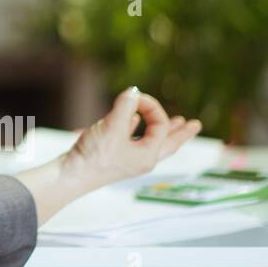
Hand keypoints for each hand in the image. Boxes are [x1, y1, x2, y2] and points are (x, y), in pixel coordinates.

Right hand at [62, 87, 201, 192]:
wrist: (72, 175)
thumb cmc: (94, 156)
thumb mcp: (111, 127)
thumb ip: (124, 107)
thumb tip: (133, 92)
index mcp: (148, 155)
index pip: (161, 125)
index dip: (152, 106)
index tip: (135, 96)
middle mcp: (143, 159)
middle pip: (169, 143)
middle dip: (181, 132)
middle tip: (195, 124)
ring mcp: (129, 159)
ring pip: (152, 141)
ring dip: (162, 130)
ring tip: (176, 123)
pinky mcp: (115, 156)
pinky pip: (133, 140)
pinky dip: (137, 129)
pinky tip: (134, 121)